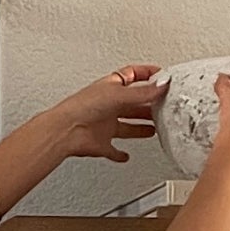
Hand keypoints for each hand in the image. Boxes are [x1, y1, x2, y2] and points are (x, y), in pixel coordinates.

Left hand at [45, 63, 167, 162]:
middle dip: (149, 105)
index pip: (133, 75)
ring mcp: (104, 125)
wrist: (66, 131)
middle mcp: (109, 105)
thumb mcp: (119, 94)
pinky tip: (125, 156)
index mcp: (112, 87)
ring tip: (154, 128)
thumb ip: (143, 92)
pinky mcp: (101, 144)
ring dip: (140, 127)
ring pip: (127, 126)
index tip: (161, 76)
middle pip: (133, 103)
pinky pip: (112, 150)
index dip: (147, 73)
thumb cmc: (82, 107)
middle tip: (163, 106)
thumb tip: (163, 85)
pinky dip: (119, 155)